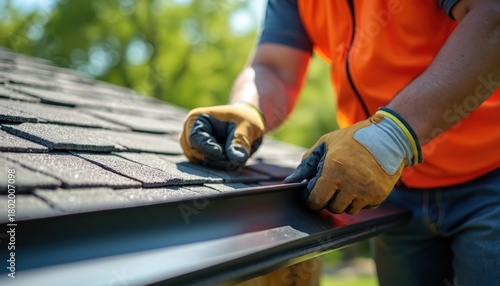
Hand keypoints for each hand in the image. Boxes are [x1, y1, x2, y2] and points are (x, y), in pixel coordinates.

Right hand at [180, 103, 265, 169]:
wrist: (247, 126)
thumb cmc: (245, 120)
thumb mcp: (247, 127)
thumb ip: (240, 142)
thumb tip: (238, 160)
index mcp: (197, 119)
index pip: (194, 138)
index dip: (207, 148)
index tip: (219, 153)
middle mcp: (190, 133)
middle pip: (196, 153)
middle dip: (216, 159)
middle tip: (235, 159)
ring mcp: (193, 147)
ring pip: (201, 163)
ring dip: (219, 164)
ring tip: (236, 159)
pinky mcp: (200, 157)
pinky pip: (206, 168)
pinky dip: (220, 167)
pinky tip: (232, 163)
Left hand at [284, 108, 421, 214]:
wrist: (389, 137)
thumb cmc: (352, 139)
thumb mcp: (326, 144)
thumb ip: (307, 164)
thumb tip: (290, 181)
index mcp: (334, 170)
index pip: (315, 201)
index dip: (311, 198)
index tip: (313, 191)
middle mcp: (350, 184)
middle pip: (332, 208)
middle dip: (328, 198)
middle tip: (333, 183)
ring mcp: (366, 192)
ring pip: (348, 210)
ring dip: (344, 200)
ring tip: (348, 182)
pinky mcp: (379, 196)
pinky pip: (363, 207)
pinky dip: (360, 200)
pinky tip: (361, 183)